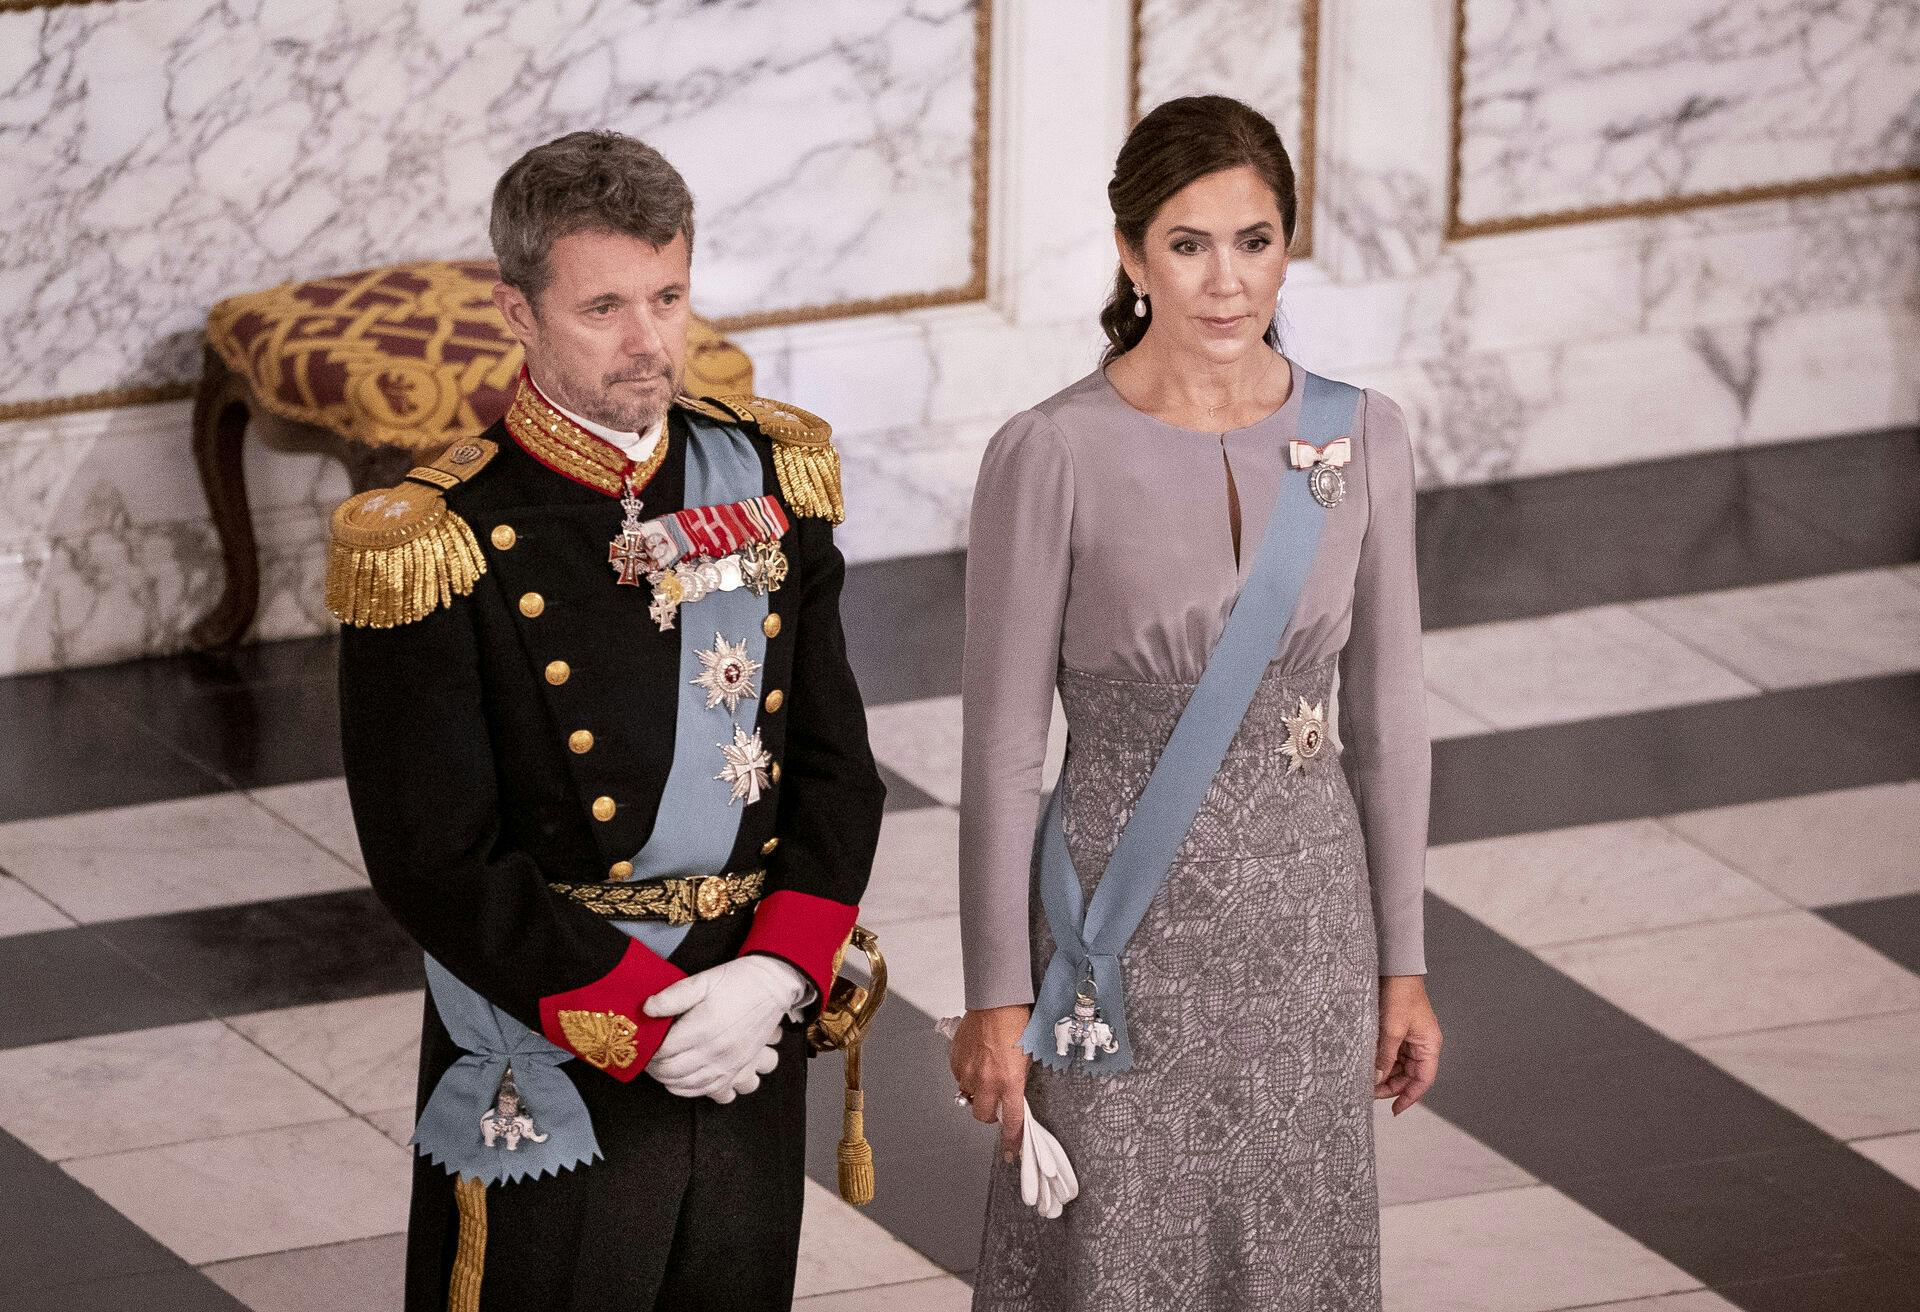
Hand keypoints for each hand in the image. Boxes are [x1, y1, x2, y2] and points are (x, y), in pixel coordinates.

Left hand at [643, 955, 807, 1101]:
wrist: (772, 988)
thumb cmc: (738, 982)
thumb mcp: (703, 980)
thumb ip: (673, 995)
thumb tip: (647, 1008)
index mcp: (704, 1027)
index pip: (664, 1050)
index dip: (648, 1049)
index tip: (642, 1044)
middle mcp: (716, 1051)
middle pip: (672, 1071)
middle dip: (654, 1066)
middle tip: (647, 1056)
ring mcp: (729, 1064)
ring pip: (689, 1085)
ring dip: (668, 1080)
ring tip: (660, 1068)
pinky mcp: (739, 1070)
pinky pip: (712, 1091)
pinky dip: (692, 1091)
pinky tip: (682, 1082)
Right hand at [950, 1004, 1031, 1161]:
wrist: (995, 1002)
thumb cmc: (1015, 1023)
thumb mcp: (1027, 1057)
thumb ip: (1018, 1081)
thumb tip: (1013, 1095)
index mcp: (1010, 1082)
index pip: (1012, 1121)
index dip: (1012, 1140)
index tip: (1012, 1150)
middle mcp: (987, 1081)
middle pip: (982, 1116)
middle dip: (989, 1115)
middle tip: (995, 1104)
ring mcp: (969, 1072)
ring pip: (969, 1096)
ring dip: (977, 1092)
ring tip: (986, 1072)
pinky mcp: (956, 1061)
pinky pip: (960, 1078)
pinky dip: (967, 1075)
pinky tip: (976, 1060)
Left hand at [1375, 975, 1440, 1114]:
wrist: (1395, 968)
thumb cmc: (1400, 994)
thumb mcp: (1391, 1029)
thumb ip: (1385, 1056)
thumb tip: (1377, 1079)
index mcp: (1429, 1045)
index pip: (1423, 1080)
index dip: (1410, 1097)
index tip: (1395, 1110)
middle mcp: (1422, 1043)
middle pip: (1410, 1075)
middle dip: (1392, 1086)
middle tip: (1370, 1093)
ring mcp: (1410, 1037)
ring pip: (1399, 1065)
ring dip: (1385, 1073)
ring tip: (1366, 1080)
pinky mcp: (1398, 1030)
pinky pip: (1392, 1052)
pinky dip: (1382, 1060)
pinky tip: (1368, 1064)